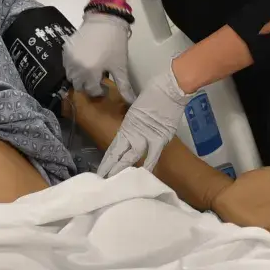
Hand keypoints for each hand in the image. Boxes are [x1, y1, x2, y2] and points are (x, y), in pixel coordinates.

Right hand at [63, 13, 131, 97]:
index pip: (91, 90)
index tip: (104, 86)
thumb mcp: (120, 66)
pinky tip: (83, 62)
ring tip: (89, 71)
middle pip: (78, 85)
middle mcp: (76, 67)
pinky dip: (73, 67)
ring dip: (79, 77)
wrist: (105, 20)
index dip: (99, 90)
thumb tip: (131, 101)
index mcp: (90, 72)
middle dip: (87, 85)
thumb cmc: (115, 44)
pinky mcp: (65, 49)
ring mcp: (69, 58)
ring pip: (70, 76)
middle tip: (96, 79)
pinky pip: (66, 65)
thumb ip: (123, 86)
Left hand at [98, 61, 189, 176]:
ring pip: (130, 156)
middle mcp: (133, 133)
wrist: (170, 88)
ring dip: (121, 169)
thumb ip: (134, 122)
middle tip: (101, 181)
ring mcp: (145, 136)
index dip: (108, 160)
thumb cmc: (154, 93)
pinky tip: (142, 176)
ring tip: (112, 181)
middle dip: (110, 168)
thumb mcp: (137, 107)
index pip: (114, 147)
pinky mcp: (159, 138)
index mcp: (127, 125)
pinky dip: (148, 165)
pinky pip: (153, 155)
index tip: (100, 171)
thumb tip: (134, 129)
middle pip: (118, 154)